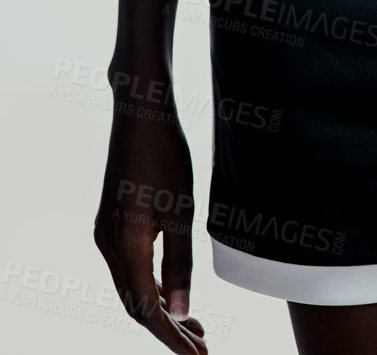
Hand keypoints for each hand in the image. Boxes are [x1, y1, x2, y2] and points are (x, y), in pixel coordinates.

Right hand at [94, 98, 207, 351]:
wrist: (140, 112)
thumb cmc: (166, 154)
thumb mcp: (183, 209)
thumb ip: (180, 262)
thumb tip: (180, 309)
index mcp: (126, 244)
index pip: (147, 309)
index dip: (171, 338)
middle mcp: (108, 244)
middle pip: (135, 304)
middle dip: (168, 329)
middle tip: (202, 345)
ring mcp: (106, 233)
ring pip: (131, 288)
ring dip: (159, 309)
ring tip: (194, 325)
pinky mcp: (112, 222)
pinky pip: (128, 268)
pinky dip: (150, 286)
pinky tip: (171, 290)